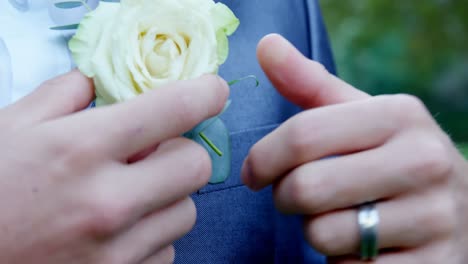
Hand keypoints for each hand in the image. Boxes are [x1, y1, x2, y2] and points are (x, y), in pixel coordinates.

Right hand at [0, 71, 227, 263]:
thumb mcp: (11, 129)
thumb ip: (62, 96)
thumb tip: (101, 82)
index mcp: (79, 149)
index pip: (172, 110)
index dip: (204, 93)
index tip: (213, 91)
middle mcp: (107, 201)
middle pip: (196, 165)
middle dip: (180, 153)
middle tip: (154, 154)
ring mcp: (116, 251)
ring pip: (186, 212)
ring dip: (166, 198)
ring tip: (128, 197)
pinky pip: (166, 251)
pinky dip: (152, 237)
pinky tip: (119, 233)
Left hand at [242, 34, 467, 262]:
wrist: (460, 206)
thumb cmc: (391, 154)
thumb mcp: (358, 114)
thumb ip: (309, 84)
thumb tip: (265, 46)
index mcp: (399, 115)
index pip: (303, 136)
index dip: (263, 158)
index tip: (253, 174)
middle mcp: (424, 161)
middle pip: (306, 188)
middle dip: (286, 198)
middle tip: (295, 197)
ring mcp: (434, 217)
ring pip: (323, 234)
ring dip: (314, 230)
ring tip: (337, 217)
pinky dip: (340, 261)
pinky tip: (360, 245)